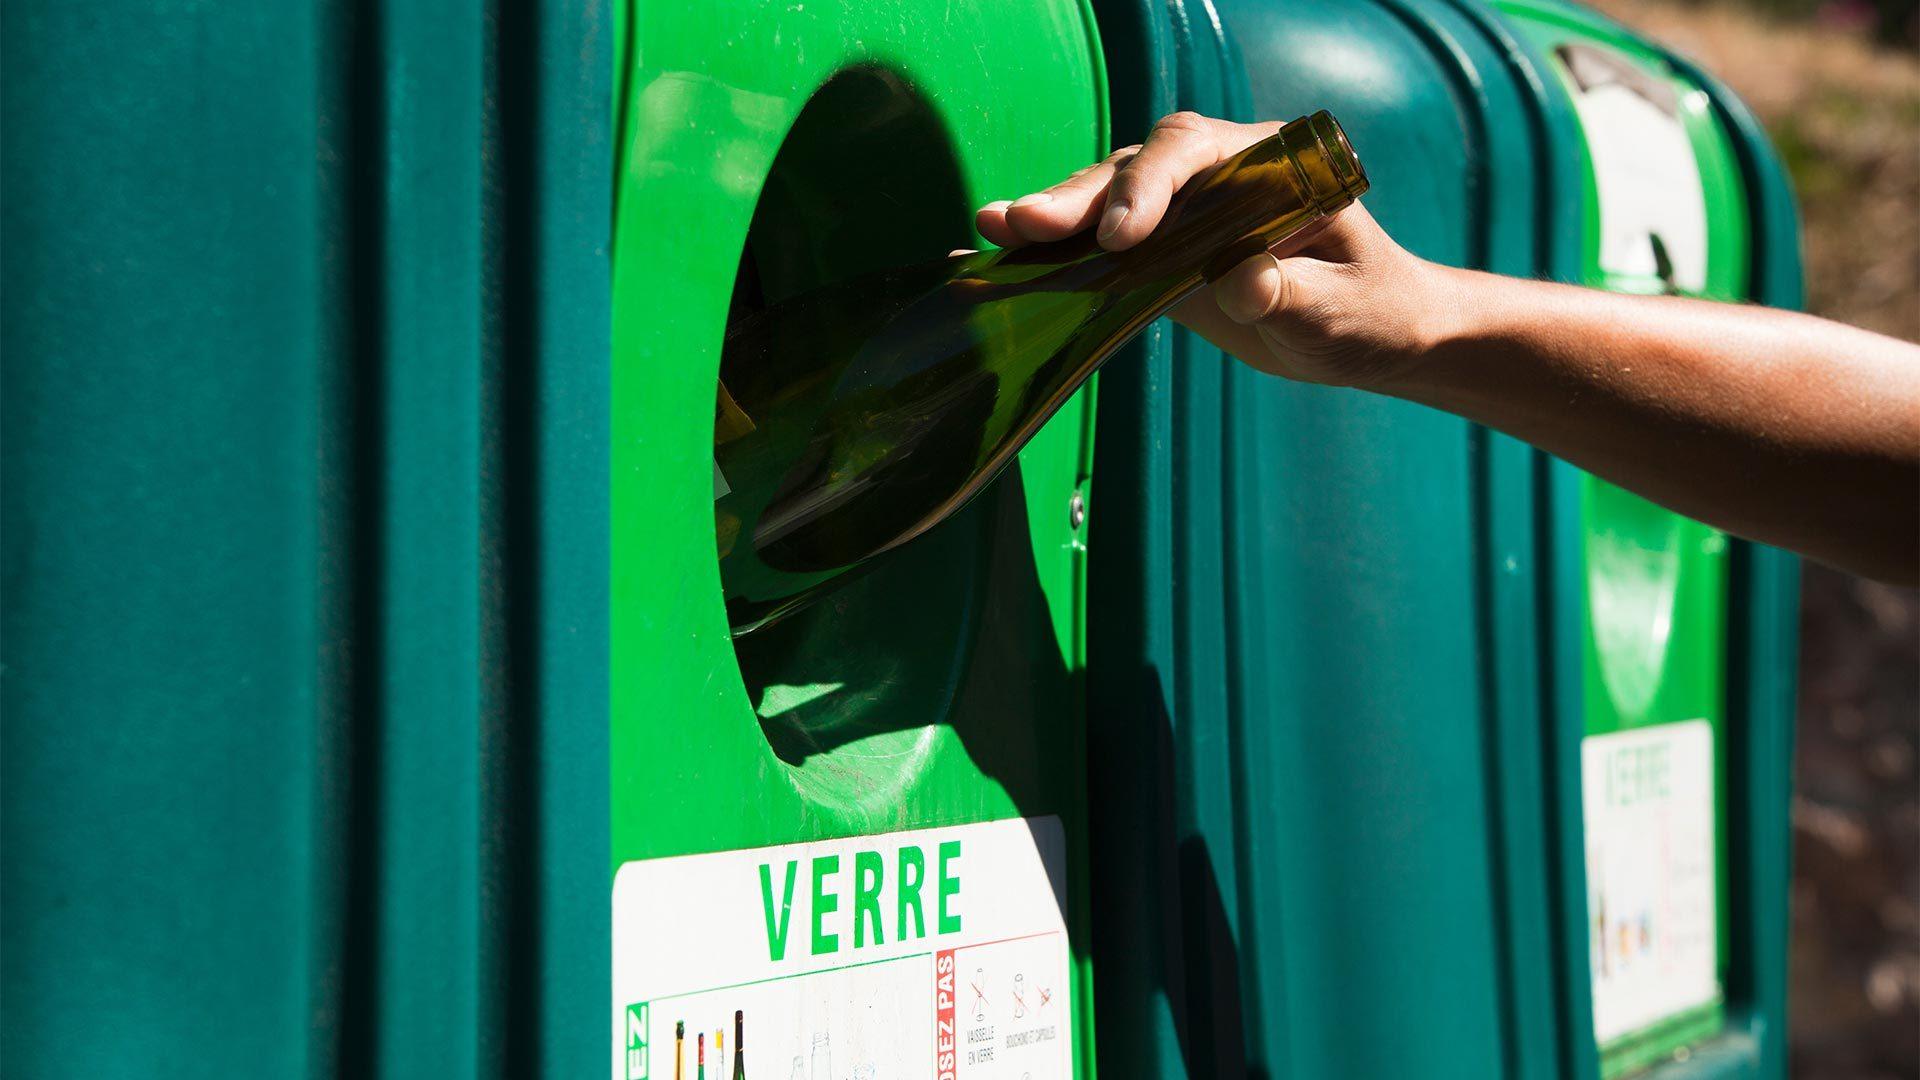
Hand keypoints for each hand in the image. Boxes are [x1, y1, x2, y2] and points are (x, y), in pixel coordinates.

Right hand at [975, 111, 1448, 389]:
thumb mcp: (1338, 312)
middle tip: (1026, 224)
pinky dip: (1056, 252)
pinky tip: (1002, 255)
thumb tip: (1241, 280)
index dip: (1153, 187)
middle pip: (1139, 167)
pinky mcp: (1161, 250)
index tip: (1125, 236)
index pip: (1199, 151)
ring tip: (994, 230)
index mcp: (1272, 163)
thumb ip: (1290, 294)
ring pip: (1109, 197)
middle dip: (1081, 196)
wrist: (1371, 332)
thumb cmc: (1369, 313)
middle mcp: (1220, 172)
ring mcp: (1185, 209)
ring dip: (1055, 217)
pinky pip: (1101, 243)